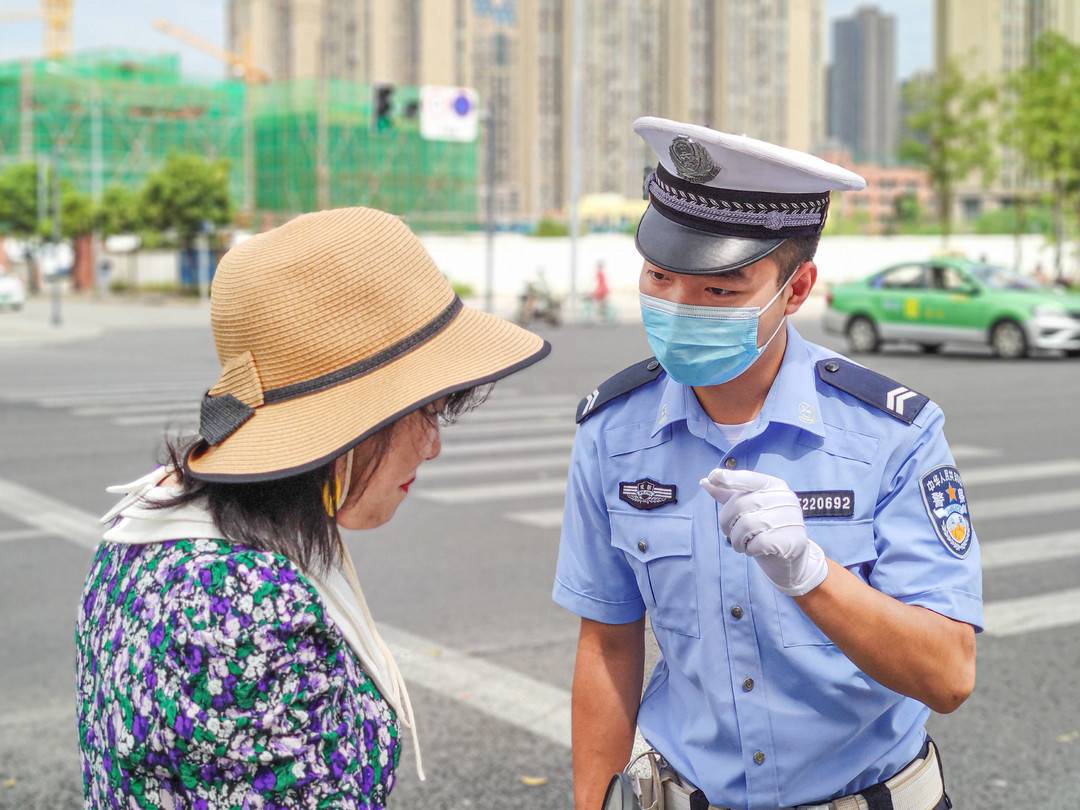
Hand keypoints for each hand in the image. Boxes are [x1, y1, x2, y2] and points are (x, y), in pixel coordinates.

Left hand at [699, 469, 828, 596]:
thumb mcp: (747, 510)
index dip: (730, 478)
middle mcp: (786, 498)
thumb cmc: (764, 530)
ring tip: (741, 544)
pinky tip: (753, 550)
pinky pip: (758, 543)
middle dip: (727, 522)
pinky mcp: (792, 540)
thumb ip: (729, 495)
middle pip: (741, 504)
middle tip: (729, 533)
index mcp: (775, 486)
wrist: (789, 560)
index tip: (712, 476)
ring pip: (747, 525)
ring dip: (737, 539)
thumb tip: (705, 481)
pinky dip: (749, 549)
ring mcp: (791, 519)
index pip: (750, 478)